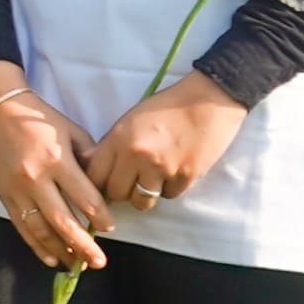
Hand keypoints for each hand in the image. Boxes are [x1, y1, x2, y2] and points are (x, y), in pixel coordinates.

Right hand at [0, 59, 108, 270]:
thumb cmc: (40, 120)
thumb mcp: (71, 132)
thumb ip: (89, 159)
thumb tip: (104, 187)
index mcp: (56, 161)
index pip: (83, 197)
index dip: (100, 216)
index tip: (110, 227)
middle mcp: (35, 179)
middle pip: (63, 221)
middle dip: (83, 245)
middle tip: (100, 262)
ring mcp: (17, 191)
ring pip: (41, 230)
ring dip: (61, 251)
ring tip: (77, 265)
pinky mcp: (5, 197)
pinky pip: (22, 227)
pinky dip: (37, 246)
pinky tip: (51, 258)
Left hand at [83, 73, 249, 212]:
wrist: (208, 100)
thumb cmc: (167, 106)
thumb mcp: (130, 120)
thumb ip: (113, 145)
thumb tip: (95, 169)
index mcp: (120, 138)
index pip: (95, 176)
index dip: (96, 185)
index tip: (102, 186)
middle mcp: (138, 156)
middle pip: (116, 194)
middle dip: (120, 192)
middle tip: (128, 184)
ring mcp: (163, 168)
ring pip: (142, 202)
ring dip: (144, 195)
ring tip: (150, 180)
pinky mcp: (186, 177)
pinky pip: (168, 195)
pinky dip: (168, 189)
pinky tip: (172, 173)